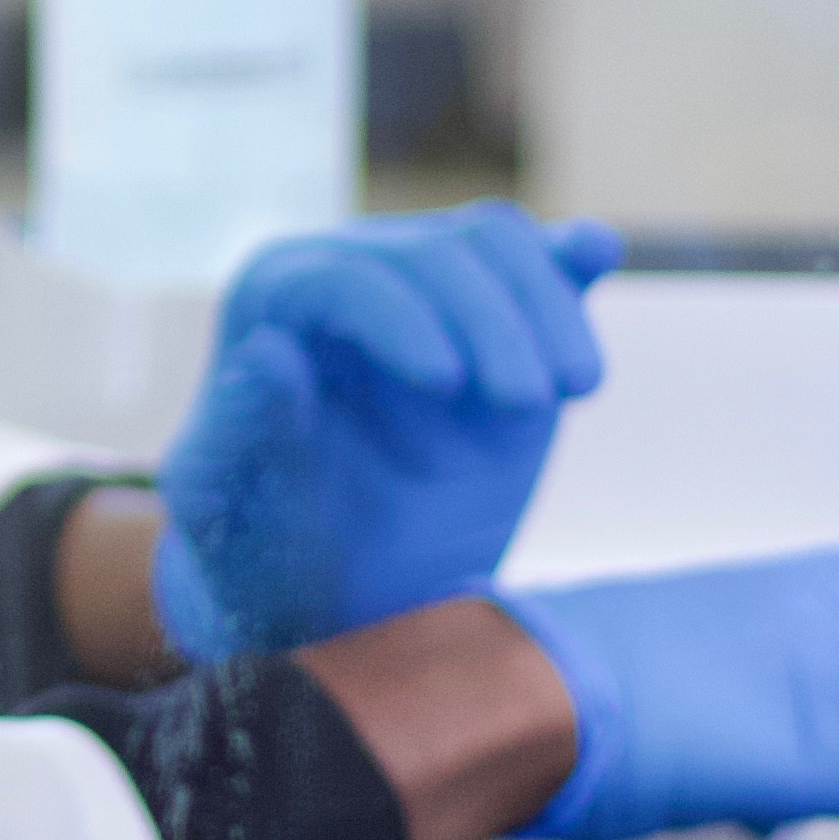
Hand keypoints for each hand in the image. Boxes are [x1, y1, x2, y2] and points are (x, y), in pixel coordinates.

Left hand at [152, 207, 625, 660]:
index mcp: (275, 297)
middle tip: (524, 404)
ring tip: (575, 387)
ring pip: (495, 247)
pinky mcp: (496, 318)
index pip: (346, 279)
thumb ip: (247, 426)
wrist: (336, 591)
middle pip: (434, 254)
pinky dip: (569, 258)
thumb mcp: (239, 503)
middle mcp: (349, 271)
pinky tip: (598, 255)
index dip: (399, 318)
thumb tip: (268, 351)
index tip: (446, 383)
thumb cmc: (264, 546)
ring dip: (545, 306)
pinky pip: (534, 264)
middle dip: (490, 321)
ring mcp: (427, 288)